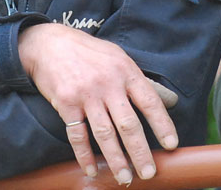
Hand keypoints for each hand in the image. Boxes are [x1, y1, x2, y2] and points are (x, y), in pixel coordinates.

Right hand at [18, 23, 177, 184]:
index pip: (150, 101)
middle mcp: (108, 84)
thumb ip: (136, 79)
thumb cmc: (88, 52)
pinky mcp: (66, 104)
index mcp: (125, 71)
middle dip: (141, 152)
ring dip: (116, 159)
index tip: (171, 145)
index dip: (162, 125)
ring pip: (104, 134)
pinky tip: (91, 170)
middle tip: (149, 173)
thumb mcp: (117, 57)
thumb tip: (163, 101)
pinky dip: (84, 155)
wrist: (50, 43)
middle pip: (128, 124)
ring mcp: (86, 95)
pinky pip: (77, 135)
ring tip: (125, 178)